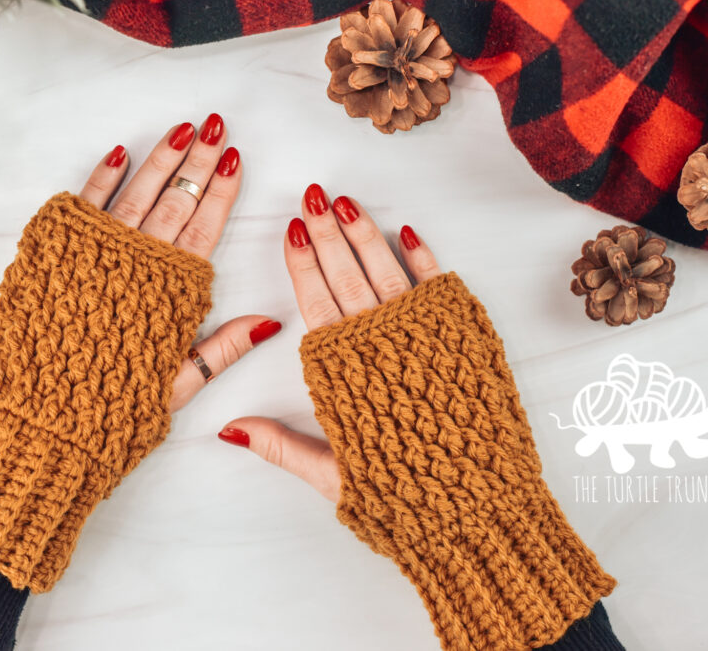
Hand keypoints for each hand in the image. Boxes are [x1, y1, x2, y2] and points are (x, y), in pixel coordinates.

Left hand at [77, 115, 281, 410]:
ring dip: (160, 159)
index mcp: (170, 294)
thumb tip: (269, 321)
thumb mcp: (178, 386)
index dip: (222, 193)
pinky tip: (119, 151)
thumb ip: (223, 349)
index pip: (204, 231)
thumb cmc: (111, 409)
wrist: (39, 421)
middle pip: (175, 203)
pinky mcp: (56, 254)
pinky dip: (102, 177)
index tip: (236, 158)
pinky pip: (84, 205)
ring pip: (135, 195)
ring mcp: (94, 255)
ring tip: (182, 128)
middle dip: (198, 162)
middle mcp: (135, 265)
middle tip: (217, 127)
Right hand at [218, 184, 439, 501]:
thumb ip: (280, 446)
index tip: (291, 227)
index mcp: (343, 374)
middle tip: (313, 195)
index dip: (301, 263)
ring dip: (366, 234)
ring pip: (387, 272)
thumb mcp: (332, 478)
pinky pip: (439, 287)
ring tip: (347, 201)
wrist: (479, 511)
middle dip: (327, 232)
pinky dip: (424, 258)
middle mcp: (380, 345)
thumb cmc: (403, 498)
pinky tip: (409, 231)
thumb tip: (229, 429)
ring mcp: (424, 336)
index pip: (314, 303)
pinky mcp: (464, 338)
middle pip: (346, 277)